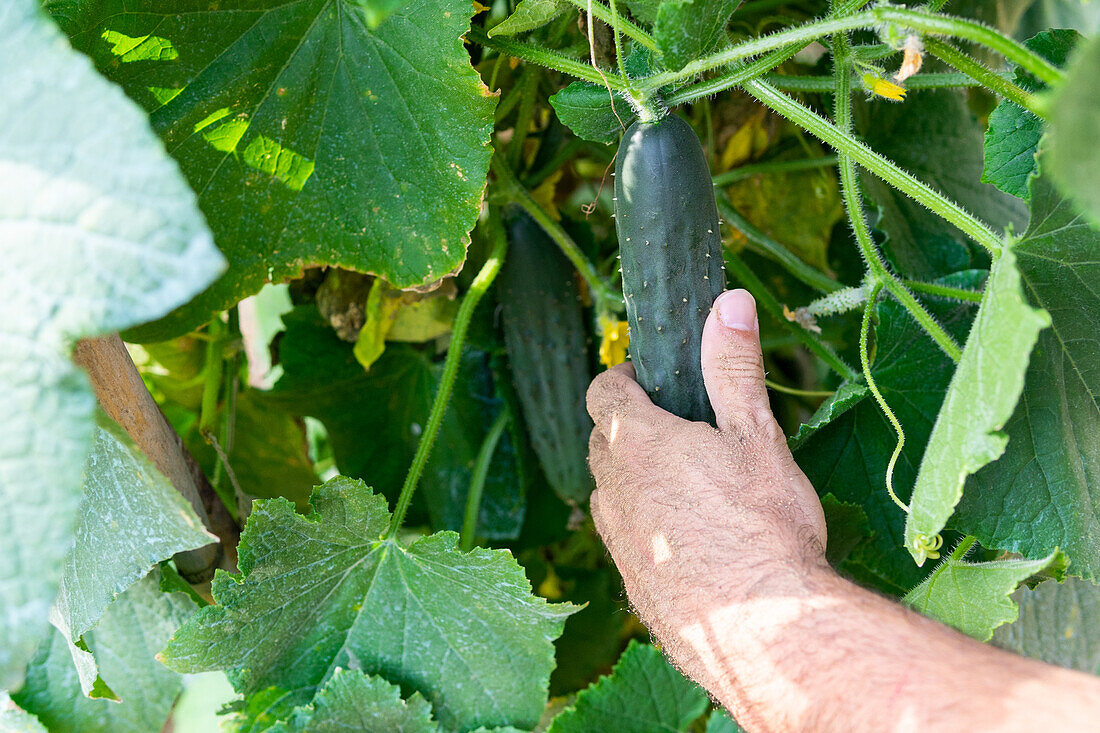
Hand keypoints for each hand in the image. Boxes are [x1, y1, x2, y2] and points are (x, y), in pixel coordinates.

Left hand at [586, 289, 826, 636]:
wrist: (764, 632)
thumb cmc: (763, 527)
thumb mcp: (756, 435)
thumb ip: (733, 368)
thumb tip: (728, 302)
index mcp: (636, 442)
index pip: (603, 390)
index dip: (625, 379)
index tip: (655, 381)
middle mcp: (613, 490)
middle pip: (603, 441)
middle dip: (631, 428)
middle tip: (682, 431)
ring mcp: (618, 542)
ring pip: (613, 493)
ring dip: (637, 480)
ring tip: (691, 487)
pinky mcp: (632, 584)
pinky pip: (629, 540)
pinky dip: (649, 528)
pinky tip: (694, 542)